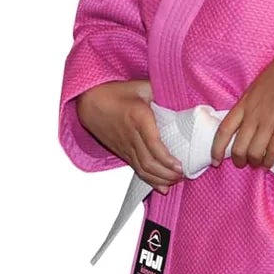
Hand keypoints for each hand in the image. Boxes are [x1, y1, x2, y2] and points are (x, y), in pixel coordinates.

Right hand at [75, 78, 183, 192]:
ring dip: (160, 179)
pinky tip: (162, 187)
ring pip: (142, 169)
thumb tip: (182, 99)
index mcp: (138, 117)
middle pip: (149, 162)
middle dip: (167, 174)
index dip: (167, 159)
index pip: (153, 145)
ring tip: (176, 181)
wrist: (90, 101)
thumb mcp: (141, 86)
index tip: (180, 166)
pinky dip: (150, 180)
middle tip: (183, 176)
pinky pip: (136, 169)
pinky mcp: (121, 152)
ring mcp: (125, 146)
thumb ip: (161, 92)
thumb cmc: (116, 92)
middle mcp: (131, 135)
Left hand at [211, 43, 273, 169]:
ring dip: (254, 162)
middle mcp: (253, 115)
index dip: (216, 148)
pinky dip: (269, 160)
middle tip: (241, 163)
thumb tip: (245, 119)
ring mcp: (269, 122)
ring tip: (257, 163)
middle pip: (238, 146)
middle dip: (238, 160)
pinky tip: (269, 163)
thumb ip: (249, 104)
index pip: (223, 130)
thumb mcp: (255, 88)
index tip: (214, 160)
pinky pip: (273, 150)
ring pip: (254, 152)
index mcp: (243, 104)